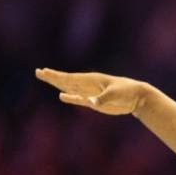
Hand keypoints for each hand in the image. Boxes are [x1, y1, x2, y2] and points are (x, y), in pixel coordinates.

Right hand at [34, 68, 148, 115]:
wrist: (137, 97)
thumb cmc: (127, 91)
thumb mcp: (115, 94)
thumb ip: (102, 98)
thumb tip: (90, 103)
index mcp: (92, 79)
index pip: (70, 78)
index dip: (56, 75)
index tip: (43, 71)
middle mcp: (88, 85)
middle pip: (66, 81)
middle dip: (53, 77)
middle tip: (38, 72)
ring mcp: (90, 93)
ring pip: (70, 88)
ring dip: (58, 84)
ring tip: (46, 78)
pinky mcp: (94, 102)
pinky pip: (79, 99)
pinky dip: (71, 98)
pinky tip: (62, 96)